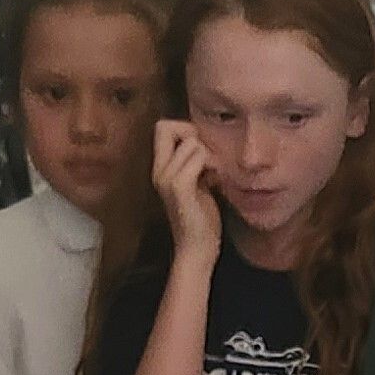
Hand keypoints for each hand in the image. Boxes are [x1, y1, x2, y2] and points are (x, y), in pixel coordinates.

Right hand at [154, 119, 221, 261]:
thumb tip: (206, 142)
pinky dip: (211, 164)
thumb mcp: (197, 183)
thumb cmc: (201, 218)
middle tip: (208, 159)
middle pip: (167, 126)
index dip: (183, 128)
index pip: (162, 127)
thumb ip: (195, 163)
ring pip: (191, 142)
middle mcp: (159, 171)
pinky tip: (216, 181)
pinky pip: (198, 158)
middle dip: (193, 134)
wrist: (198, 248)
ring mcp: (166, 179)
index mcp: (161, 169)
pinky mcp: (180, 189)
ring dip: (209, 154)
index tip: (200, 149)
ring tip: (214, 174)